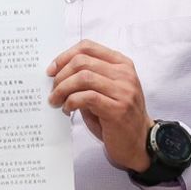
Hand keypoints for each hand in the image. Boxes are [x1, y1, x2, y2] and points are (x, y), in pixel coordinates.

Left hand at [47, 40, 151, 171]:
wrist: (139, 142)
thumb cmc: (116, 116)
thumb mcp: (105, 90)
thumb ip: (88, 78)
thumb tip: (57, 74)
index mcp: (121, 64)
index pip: (87, 47)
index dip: (64, 56)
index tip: (51, 71)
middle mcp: (124, 74)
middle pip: (82, 61)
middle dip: (61, 76)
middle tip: (52, 91)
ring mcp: (123, 91)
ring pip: (83, 77)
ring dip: (63, 89)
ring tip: (56, 101)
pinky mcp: (118, 109)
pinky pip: (87, 97)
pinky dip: (71, 102)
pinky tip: (68, 109)